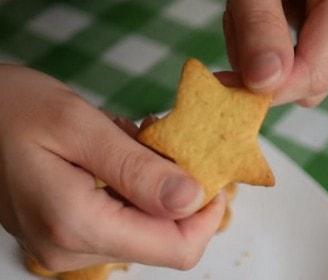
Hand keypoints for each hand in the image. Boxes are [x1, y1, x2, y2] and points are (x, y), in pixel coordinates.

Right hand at [0, 64, 225, 271]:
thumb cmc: (16, 109)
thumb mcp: (81, 127)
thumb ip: (137, 169)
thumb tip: (191, 199)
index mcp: (77, 224)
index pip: (174, 248)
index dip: (206, 217)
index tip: (211, 177)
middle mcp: (70, 250)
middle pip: (162, 241)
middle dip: (177, 195)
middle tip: (165, 147)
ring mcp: (66, 247)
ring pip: (143, 230)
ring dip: (152, 188)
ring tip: (130, 145)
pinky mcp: (66, 235)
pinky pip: (121, 222)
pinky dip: (132, 190)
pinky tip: (115, 158)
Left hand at [222, 0, 327, 105]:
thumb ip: (261, 27)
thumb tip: (263, 84)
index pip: (315, 74)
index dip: (272, 89)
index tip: (228, 85)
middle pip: (314, 78)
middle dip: (267, 68)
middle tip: (241, 27)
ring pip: (307, 67)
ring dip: (266, 52)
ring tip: (251, 9)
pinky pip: (306, 49)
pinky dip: (273, 40)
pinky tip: (264, 10)